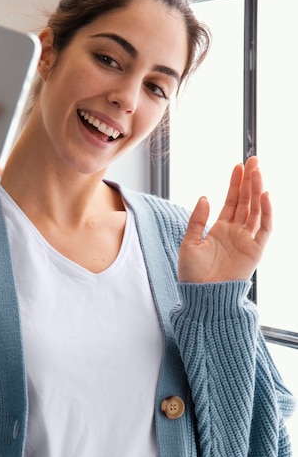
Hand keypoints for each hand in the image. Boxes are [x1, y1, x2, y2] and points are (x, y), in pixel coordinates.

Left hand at [178, 156, 271, 282]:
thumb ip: (198, 220)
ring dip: (257, 191)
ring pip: (255, 210)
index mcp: (219, 229)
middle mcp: (235, 232)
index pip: (231, 201)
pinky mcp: (255, 250)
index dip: (235, 184)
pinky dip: (266, 212)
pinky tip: (264, 195)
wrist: (202, 296)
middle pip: (246, 201)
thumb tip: (206, 197)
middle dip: (250, 180)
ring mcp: (247, 240)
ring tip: (257, 171)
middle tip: (253, 160)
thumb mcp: (189, 242)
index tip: (238, 166)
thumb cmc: (192, 273)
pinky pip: (264, 228)